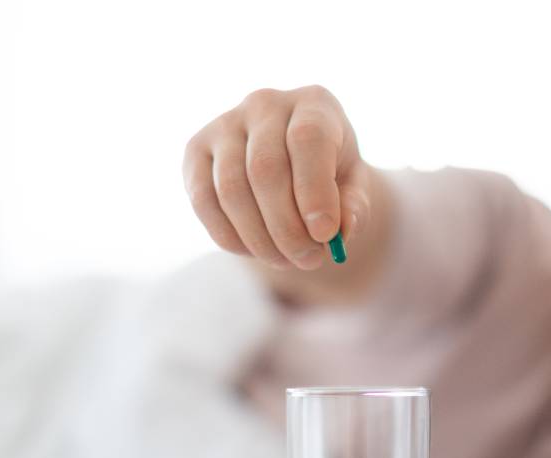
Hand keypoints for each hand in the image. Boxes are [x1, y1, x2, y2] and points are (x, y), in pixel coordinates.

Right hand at [182, 85, 369, 270]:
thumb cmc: (331, 177)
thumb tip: (340, 230)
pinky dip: (229, 236)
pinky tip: (254, 250)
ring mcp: (225, 124)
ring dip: (259, 238)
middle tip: (309, 260)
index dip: (314, 191)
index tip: (325, 235)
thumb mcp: (355, 188)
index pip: (307, 139)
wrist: (293, 168)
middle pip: (265, 170)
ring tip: (285, 260)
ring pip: (231, 190)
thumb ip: (355, 207)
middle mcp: (265, 104)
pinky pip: (204, 201)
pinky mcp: (196, 150)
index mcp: (313, 104)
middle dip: (287, 227)